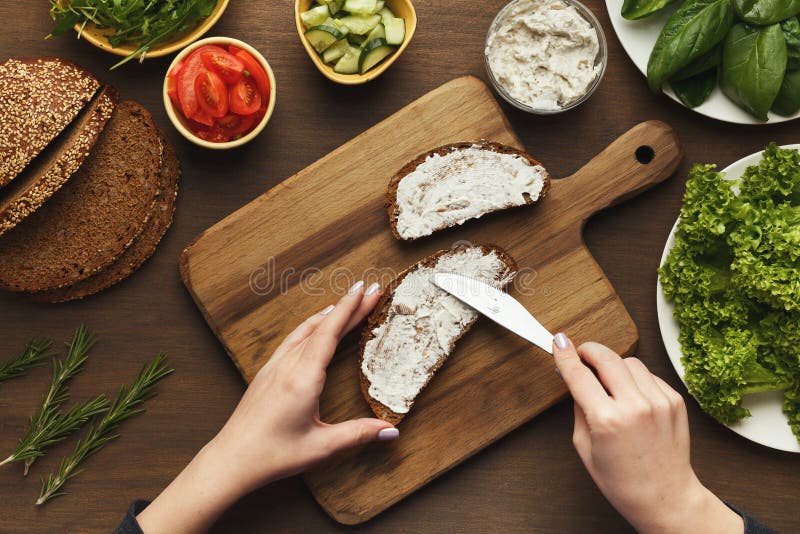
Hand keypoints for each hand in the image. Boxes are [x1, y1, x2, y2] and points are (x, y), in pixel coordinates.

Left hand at [137, 281, 397, 533]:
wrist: (230, 460)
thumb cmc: (273, 455)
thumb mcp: (321, 448)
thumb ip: (358, 434)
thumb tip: (392, 431)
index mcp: (303, 378)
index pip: (330, 333)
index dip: (350, 309)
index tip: (366, 290)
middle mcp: (287, 366)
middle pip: (321, 326)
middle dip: (347, 306)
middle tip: (369, 290)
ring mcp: (274, 367)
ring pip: (305, 330)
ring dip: (328, 315)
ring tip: (346, 305)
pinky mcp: (266, 374)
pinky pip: (292, 340)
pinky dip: (310, 327)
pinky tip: (314, 329)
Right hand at [552, 334, 742, 533]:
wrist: (666, 498)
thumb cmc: (623, 482)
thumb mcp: (584, 448)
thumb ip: (579, 409)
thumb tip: (575, 380)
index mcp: (608, 420)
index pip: (579, 374)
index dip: (565, 355)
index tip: (559, 342)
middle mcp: (635, 406)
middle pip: (606, 357)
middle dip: (589, 350)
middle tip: (580, 354)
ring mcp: (659, 401)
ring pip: (629, 361)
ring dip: (613, 365)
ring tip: (608, 382)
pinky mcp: (674, 401)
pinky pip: (648, 375)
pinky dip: (635, 379)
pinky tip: (630, 396)